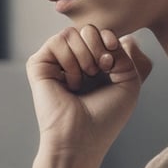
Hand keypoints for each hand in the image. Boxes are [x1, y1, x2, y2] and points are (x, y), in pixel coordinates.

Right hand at [26, 25, 151, 161]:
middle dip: (99, 46)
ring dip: (85, 56)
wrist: (82, 138)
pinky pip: (57, 41)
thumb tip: (116, 35)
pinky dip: (69, 60)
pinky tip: (69, 82)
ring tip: (83, 80)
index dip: (112, 42)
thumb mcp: (129, 80)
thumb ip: (126, 52)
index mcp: (93, 63)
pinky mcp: (38, 65)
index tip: (112, 66)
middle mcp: (73, 61)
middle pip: (88, 28)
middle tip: (99, 71)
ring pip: (72, 32)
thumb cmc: (106, 116)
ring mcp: (55, 62)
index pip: (103, 33)